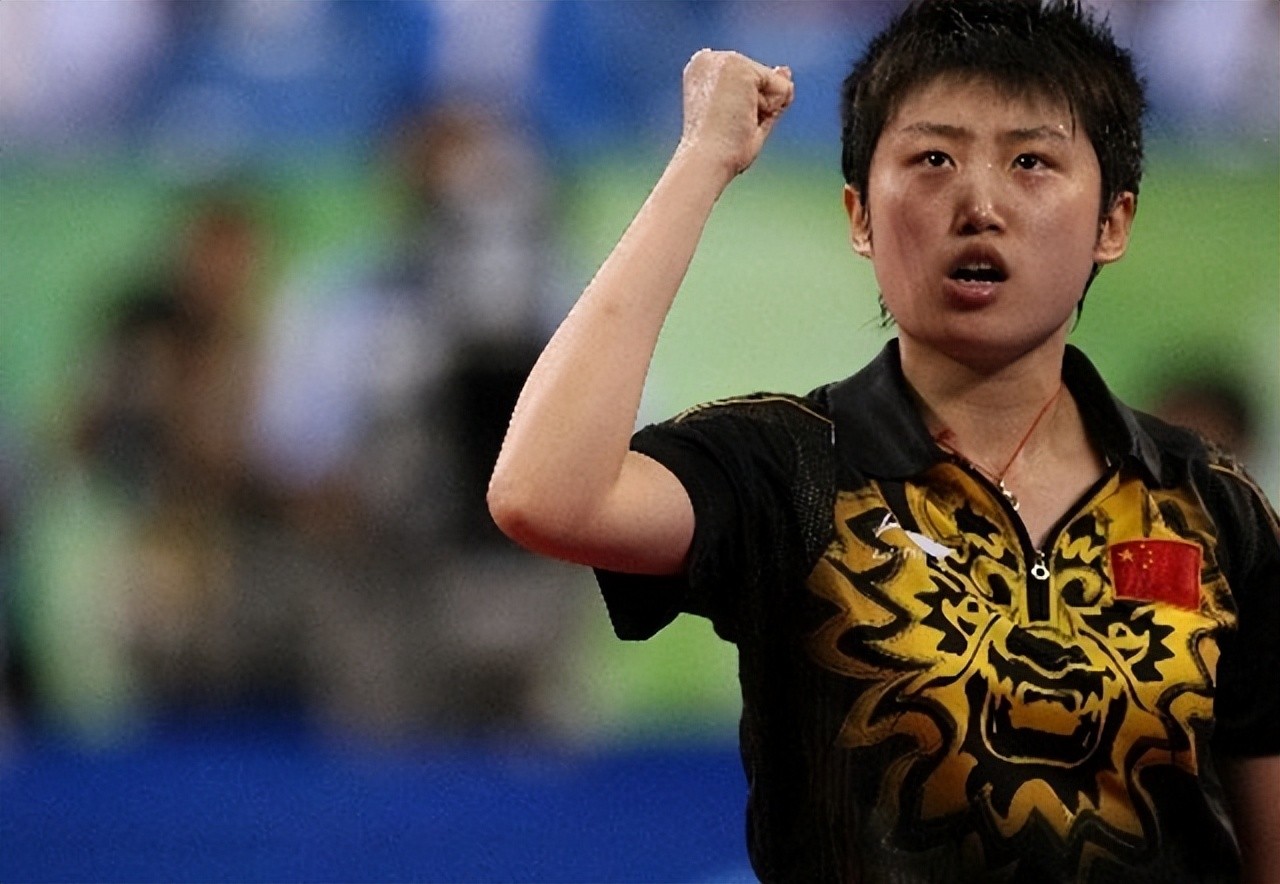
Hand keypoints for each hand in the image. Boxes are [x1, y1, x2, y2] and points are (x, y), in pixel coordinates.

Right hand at [677, 49, 793, 181]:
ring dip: (764, 109)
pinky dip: (771, 109)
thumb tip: (785, 70)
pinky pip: (782, 87)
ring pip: (774, 81)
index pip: (750, 81)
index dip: (750, 108)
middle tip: (732, 126)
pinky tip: (745, 117)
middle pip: (763, 78)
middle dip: (758, 107)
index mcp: (702, 71)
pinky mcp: (740, 68)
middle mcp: (709, 59)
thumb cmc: (722, 150)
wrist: (706, 161)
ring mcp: (724, 60)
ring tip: (737, 122)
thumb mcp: (747, 117)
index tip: (725, 125)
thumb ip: (766, 92)